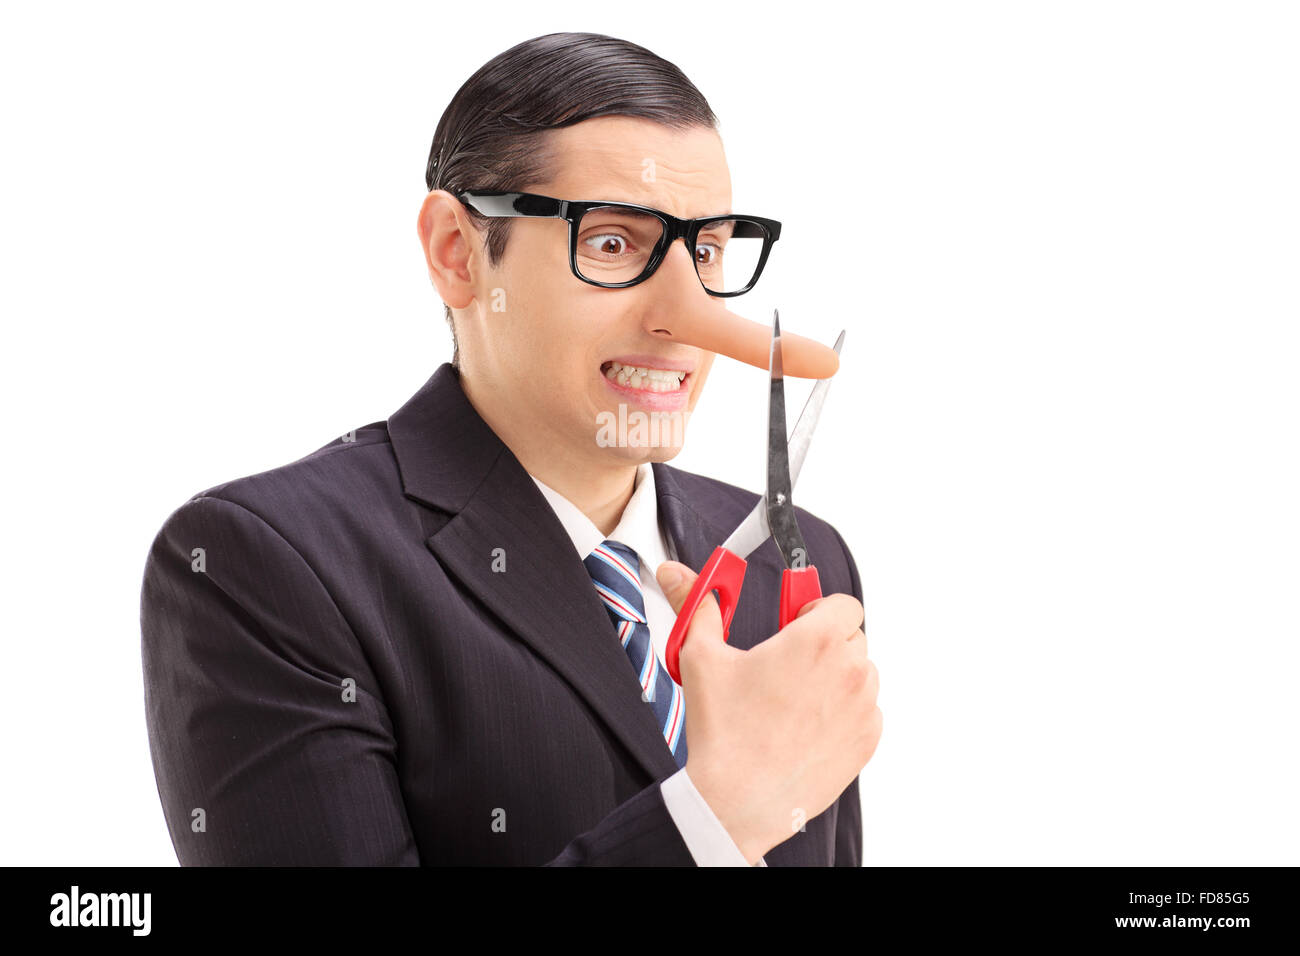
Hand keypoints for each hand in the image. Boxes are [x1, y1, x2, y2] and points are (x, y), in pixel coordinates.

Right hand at [656, 560, 881, 863]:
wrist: (736, 800)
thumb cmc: (721, 730)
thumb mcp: (700, 657)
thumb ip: (696, 605)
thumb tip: (674, 573)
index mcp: (816, 640)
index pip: (843, 604)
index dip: (818, 610)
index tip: (795, 625)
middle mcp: (850, 670)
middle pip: (851, 637)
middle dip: (824, 644)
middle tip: (787, 664)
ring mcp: (863, 708)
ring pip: (861, 675)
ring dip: (837, 678)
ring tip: (794, 699)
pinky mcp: (866, 742)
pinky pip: (865, 712)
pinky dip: (844, 713)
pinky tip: (806, 727)